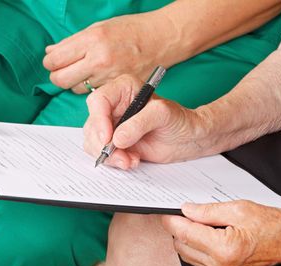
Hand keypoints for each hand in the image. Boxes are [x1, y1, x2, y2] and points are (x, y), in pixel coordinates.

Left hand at [43, 13, 171, 93]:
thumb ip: (72, 42)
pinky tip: (97, 78)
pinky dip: (91, 88)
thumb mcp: (98, 28)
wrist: (160, 40)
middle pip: (61, 79)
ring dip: (75, 83)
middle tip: (61, 71)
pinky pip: (93, 93)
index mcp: (92, 40)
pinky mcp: (116, 88)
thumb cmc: (131, 30)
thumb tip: (51, 52)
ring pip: (76, 88)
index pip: (56, 59)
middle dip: (57, 76)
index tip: (52, 62)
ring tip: (85, 72)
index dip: (50, 62)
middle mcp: (99, 60)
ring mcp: (108, 77)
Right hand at [83, 74, 218, 169]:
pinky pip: (102, 153)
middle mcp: (114, 106)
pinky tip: (132, 161)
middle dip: (103, 144)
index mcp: (123, 89)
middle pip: (92, 124)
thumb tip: (117, 138)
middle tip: (121, 157)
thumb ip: (140, 123)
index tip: (107, 138)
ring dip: (110, 156)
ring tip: (131, 160)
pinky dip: (114, 161)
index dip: (99, 120)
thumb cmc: (179, 119)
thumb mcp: (163, 115)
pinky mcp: (115, 142)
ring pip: (94, 141)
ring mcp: (112, 125)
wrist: (188, 138)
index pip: (99, 101)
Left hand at [162, 201, 280, 265]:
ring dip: (186, 239)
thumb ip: (206, 210)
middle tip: (185, 214)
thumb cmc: (270, 225)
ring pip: (188, 255)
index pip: (184, 233)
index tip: (166, 213)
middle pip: (182, 246)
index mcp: (224, 248)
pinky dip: (196, 248)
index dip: (171, 221)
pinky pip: (199, 262)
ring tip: (199, 224)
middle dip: (179, 229)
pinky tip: (205, 236)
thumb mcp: (237, 209)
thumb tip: (186, 210)